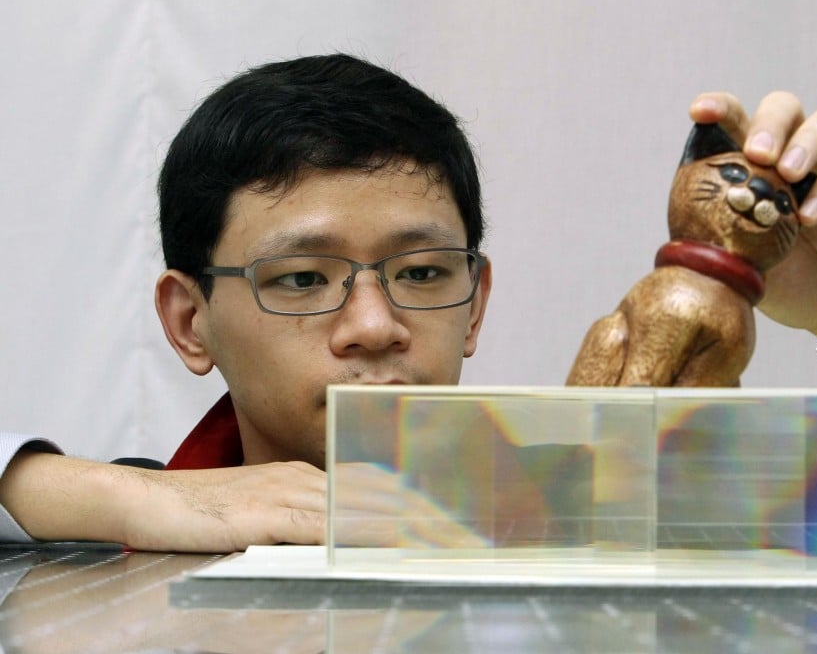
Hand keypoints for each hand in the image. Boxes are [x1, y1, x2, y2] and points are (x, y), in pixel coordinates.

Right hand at [0, 452, 484, 551]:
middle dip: (426, 511)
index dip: (415, 501)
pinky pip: (321, 524)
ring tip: (444, 535)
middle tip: (466, 527)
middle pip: (379, 493)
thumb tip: (338, 537)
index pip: (374, 487)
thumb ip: (299, 522)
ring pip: (360, 506)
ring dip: (405, 521)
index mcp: (305, 479)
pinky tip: (382, 541)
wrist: (145, 500)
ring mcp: (286, 494)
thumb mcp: (260, 514)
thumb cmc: (201, 511)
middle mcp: (304, 480)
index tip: (451, 515)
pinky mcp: (265, 514)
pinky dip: (358, 532)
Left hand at [689, 91, 816, 385]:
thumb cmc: (788, 283)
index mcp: (757, 167)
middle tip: (756, 153)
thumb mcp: (744, 267)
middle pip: (785, 108)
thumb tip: (683, 247)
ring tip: (787, 172)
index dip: (720, 109)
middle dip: (768, 122)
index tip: (699, 112)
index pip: (738, 123)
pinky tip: (807, 217)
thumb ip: (720, 248)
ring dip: (804, 142)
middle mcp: (795, 158)